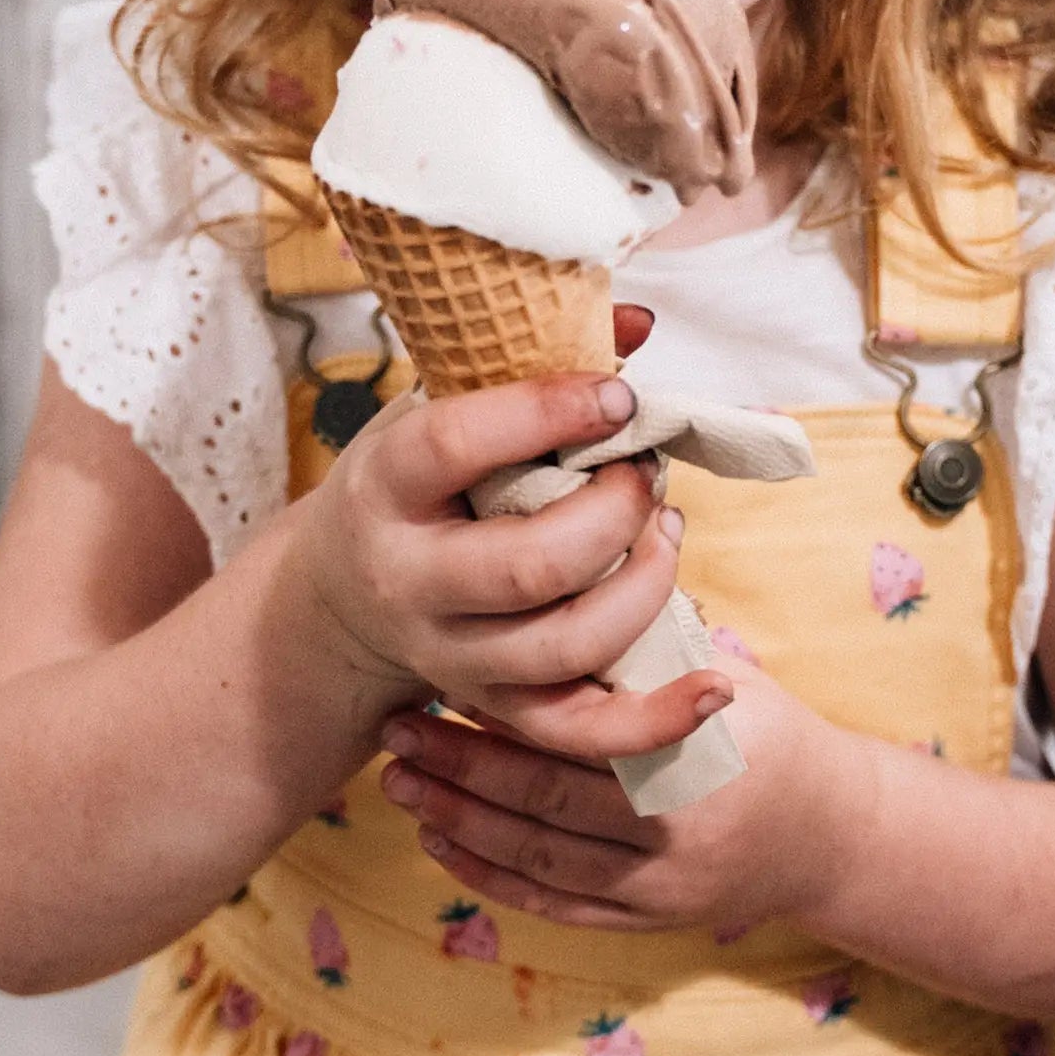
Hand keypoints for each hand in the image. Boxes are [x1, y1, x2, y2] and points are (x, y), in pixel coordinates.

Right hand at [290, 307, 729, 760]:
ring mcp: (450, 657)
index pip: (455, 446)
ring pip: (565, 647)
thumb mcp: (439, 409)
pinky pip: (580, 733)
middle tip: (646, 471)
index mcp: (386, 487)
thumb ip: (529, 364)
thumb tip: (638, 322)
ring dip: (643, 587)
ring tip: (667, 530)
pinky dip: (654, 720)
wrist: (341, 599)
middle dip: (613, 514)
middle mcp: (408, 581)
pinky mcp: (494, 709)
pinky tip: (713, 687)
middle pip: (527, 564)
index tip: (618, 394)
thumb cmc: (413, 483)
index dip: (546, 413)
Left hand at [375, 660, 851, 932]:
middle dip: (461, 764)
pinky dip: (491, 877)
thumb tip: (568, 570)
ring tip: (398, 782)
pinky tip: (440, 843)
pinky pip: (553, 905)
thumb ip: (649, 649)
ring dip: (459, 820)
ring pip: (538, 858)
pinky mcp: (644, 921)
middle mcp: (673, 832)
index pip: (581, 734)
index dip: (508, 711)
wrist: (828, 833)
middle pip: (545, 800)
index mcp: (692, 757)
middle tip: (396, 727)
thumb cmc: (767, 732)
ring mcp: (657, 887)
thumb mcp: (724, 675)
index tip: (450, 672)